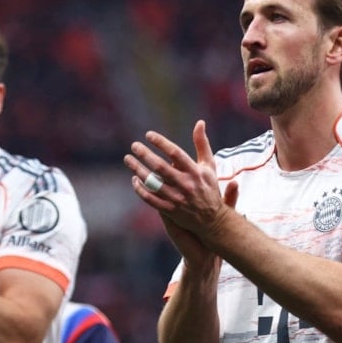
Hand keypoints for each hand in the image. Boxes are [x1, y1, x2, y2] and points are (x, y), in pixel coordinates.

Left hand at [124, 120, 238, 267]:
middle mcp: (186, 184)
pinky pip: (150, 199)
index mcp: (195, 172)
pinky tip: (134, 179)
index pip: (175, 153)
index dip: (161, 143)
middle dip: (145, 155)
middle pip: (160, 167)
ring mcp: (177, 199)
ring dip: (138, 170)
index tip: (148, 135)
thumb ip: (202, 144)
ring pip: (152, 183)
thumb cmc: (209, 188)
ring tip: (128, 159)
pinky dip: (140, 189)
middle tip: (134, 145)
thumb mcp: (209, 165)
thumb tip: (200, 122)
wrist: (213, 220)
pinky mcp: (170, 210)